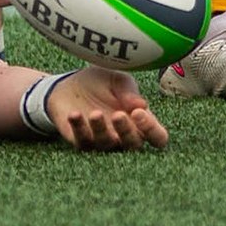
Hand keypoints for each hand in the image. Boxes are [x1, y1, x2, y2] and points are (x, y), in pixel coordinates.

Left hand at [46, 68, 168, 150]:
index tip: (139, 113)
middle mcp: (123, 136)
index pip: (157, 137)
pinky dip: (79, 128)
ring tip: (95, 114)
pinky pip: (82, 142)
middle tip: (118, 115)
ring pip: (107, 145)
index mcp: (139, 123)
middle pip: (133, 145)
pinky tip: (75, 114)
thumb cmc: (100, 84)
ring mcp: (102, 140)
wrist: (68, 84)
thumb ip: (129, 90)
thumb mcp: (117, 80)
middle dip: (126, 132)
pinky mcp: (81, 140)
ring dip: (101, 130)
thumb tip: (142, 105)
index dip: (153, 131)